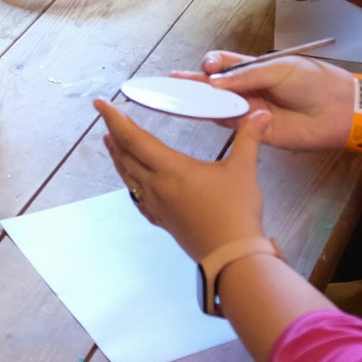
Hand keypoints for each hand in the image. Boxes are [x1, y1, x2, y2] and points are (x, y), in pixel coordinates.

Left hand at [95, 99, 270, 264]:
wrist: (233, 257)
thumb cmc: (236, 212)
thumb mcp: (243, 169)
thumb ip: (249, 138)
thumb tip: (261, 114)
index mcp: (170, 169)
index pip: (133, 138)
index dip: (114, 118)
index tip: (99, 103)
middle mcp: (157, 186)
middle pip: (126, 156)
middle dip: (114, 134)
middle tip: (106, 119)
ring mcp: (157, 206)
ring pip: (129, 177)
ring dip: (119, 157)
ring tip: (112, 144)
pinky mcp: (163, 221)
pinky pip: (138, 198)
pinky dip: (130, 183)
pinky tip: (133, 184)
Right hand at [178, 50, 358, 151]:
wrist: (338, 110)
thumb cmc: (313, 82)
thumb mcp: (278, 69)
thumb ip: (245, 76)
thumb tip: (214, 83)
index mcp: (255, 68)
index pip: (224, 64)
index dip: (211, 63)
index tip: (206, 66)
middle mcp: (249, 89)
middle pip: (215, 86)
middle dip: (194, 83)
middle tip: (172, 82)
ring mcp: (251, 110)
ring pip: (219, 105)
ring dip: (200, 101)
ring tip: (178, 98)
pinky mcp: (256, 130)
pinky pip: (231, 123)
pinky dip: (216, 118)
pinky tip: (202, 113)